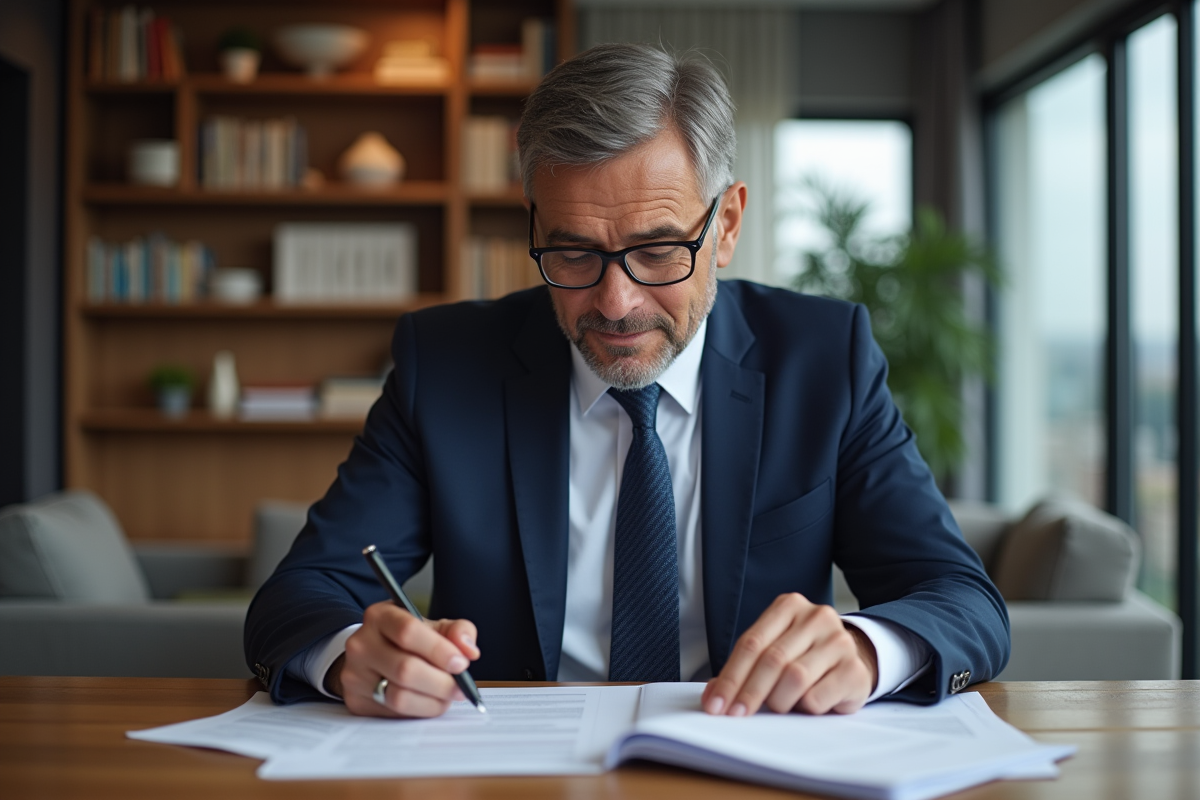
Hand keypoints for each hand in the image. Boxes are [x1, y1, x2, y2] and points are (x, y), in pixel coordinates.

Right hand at [326, 601, 479, 717]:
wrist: (373, 656)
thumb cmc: (409, 641)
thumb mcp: (433, 626)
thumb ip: (457, 631)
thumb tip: (469, 651)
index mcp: (380, 616)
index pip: (408, 632)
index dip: (439, 650)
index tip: (461, 663)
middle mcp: (361, 643)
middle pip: (405, 668)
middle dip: (441, 682)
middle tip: (460, 688)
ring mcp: (354, 674)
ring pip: (399, 697)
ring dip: (432, 701)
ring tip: (447, 697)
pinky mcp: (356, 701)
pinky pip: (393, 714)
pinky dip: (419, 711)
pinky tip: (429, 702)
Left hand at [702, 593, 877, 716]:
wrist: (853, 658)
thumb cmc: (804, 655)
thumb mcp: (773, 651)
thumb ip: (743, 668)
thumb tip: (712, 695)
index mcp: (789, 606)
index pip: (751, 643)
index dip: (731, 677)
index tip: (716, 704)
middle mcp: (816, 617)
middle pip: (772, 659)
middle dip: (748, 692)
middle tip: (735, 714)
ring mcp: (840, 642)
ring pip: (794, 678)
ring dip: (779, 700)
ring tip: (779, 705)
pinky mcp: (855, 670)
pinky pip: (817, 696)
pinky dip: (804, 707)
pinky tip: (805, 704)